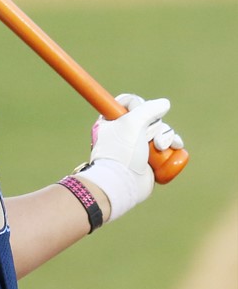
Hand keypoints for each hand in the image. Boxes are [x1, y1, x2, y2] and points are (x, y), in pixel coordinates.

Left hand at [82, 93, 181, 220]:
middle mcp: (126, 132)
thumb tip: (164, 104)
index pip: (128, 103)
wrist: (122, 185)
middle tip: (146, 137)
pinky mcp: (152, 158)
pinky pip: (169, 144)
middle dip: (155, 125)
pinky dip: (174, 144)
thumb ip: (148, 109)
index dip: (137, 104)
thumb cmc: (122, 153)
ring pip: (162, 130)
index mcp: (112, 122)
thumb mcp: (132, 123)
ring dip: (166, 136)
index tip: (139, 110)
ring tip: (160, 147)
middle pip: (150, 116)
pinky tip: (176, 147)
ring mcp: (139, 146)